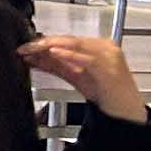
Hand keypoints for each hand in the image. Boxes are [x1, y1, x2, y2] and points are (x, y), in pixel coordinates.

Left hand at [21, 33, 150, 126]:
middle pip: (69, 40)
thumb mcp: (74, 75)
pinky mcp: (110, 69)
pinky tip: (56, 53)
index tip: (26, 47)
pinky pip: (88, 59)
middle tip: (25, 48)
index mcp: (96, 46)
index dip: (44, 42)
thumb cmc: (104, 92)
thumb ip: (55, 65)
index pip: (66, 39)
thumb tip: (33, 58)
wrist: (124, 111)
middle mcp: (104, 47)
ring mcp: (109, 56)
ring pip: (77, 45)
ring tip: (35, 49)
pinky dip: (70, 55)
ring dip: (52, 47)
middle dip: (44, 43)